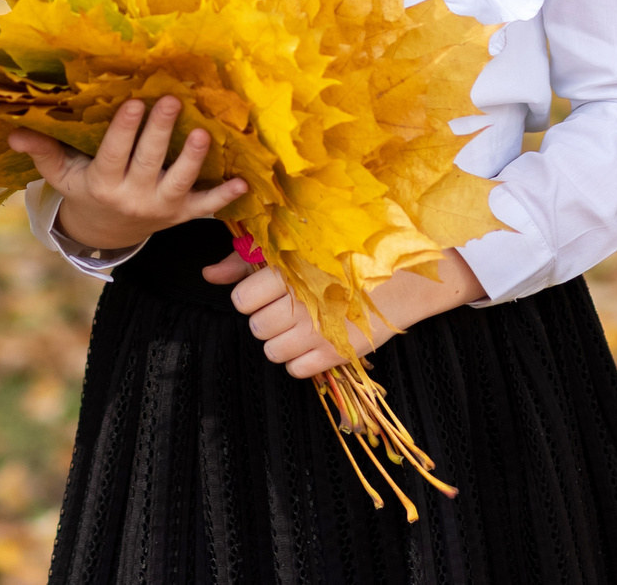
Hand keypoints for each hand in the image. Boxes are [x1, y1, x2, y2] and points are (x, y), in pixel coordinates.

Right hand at [8, 96, 247, 252]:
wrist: (105, 233)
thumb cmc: (84, 190)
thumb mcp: (61, 174)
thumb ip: (43, 152)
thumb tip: (14, 132)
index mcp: (103, 184)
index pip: (114, 154)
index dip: (125, 130)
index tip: (135, 101)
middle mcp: (133, 199)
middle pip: (149, 163)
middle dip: (160, 133)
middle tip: (171, 100)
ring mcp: (160, 209)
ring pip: (180, 184)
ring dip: (193, 160)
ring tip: (205, 133)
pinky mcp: (181, 216)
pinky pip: (205, 210)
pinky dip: (224, 198)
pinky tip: (243, 183)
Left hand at [202, 252, 485, 378]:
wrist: (408, 273)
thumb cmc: (351, 252)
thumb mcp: (298, 246)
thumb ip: (247, 259)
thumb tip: (208, 274)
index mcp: (290, 271)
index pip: (242, 299)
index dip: (252, 296)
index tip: (270, 289)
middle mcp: (300, 303)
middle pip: (255, 326)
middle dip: (267, 318)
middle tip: (289, 306)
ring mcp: (319, 332)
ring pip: (272, 351)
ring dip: (282, 340)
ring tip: (303, 323)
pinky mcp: (337, 354)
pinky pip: (296, 370)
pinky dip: (302, 360)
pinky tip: (316, 340)